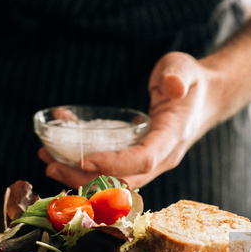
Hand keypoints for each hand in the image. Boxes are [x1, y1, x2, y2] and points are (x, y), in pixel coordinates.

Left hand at [40, 52, 216, 189]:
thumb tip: (173, 86)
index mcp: (172, 138)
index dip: (113, 163)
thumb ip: (178, 76)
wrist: (203, 99)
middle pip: (122, 180)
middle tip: (51, 165)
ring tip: (47, 161)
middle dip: (85, 178)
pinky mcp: (137, 161)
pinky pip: (110, 170)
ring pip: (113, 181)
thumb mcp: (185, 70)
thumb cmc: (191, 82)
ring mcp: (149, 164)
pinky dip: (83, 167)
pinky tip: (59, 150)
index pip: (143, 160)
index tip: (83, 160)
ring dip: (78, 177)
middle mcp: (161, 159)